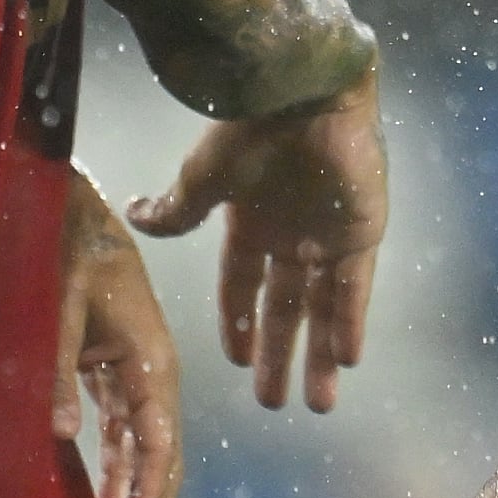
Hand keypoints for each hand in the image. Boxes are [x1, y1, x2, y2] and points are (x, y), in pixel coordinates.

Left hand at [58, 175, 184, 497]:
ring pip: (147, 452)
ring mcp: (139, 376)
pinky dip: (118, 472)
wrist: (76, 211)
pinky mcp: (118, 373)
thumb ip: (57, 371)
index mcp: (152, 363)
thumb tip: (61, 439)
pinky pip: (126, 434)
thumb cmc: (67, 252)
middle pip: (164, 460)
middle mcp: (155, 376)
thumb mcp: (57, 307)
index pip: (158, 448)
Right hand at [128, 67, 387, 411]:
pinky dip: (352, 324)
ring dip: (320, 356)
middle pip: (284, 311)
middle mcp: (289, 236)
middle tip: (273, 403)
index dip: (238, 325)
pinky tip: (349, 361)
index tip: (235, 363)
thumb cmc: (249, 131)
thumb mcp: (204, 179)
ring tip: (318, 404)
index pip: (242, 288)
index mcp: (250, 224)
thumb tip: (135, 215)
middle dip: (278, 357)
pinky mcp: (362, 233)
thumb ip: (178, 210)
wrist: (304, 93)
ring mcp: (327, 237)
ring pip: (322, 310)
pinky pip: (357, 290)